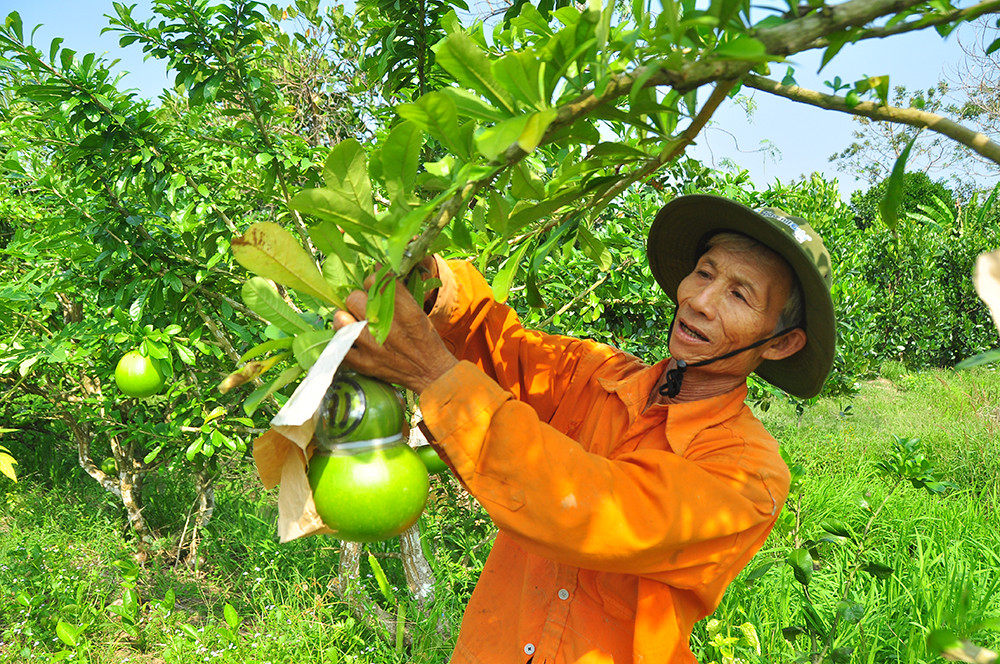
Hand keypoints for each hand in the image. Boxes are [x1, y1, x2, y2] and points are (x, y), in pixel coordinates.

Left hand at [332, 272, 456, 394]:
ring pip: (341, 320)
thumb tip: (376, 271)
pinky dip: (342, 341)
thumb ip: (396, 293)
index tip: (374, 288)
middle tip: (364, 308)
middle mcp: (388, 327)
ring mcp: (373, 347)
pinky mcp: (363, 364)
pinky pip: (339, 345)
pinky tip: (351, 339)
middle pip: (354, 298)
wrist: (430, 372)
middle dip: (358, 300)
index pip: (375, 280)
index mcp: (405, 311)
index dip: (372, 281)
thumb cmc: (424, 339)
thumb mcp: (417, 311)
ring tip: (353, 322)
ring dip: (345, 319)